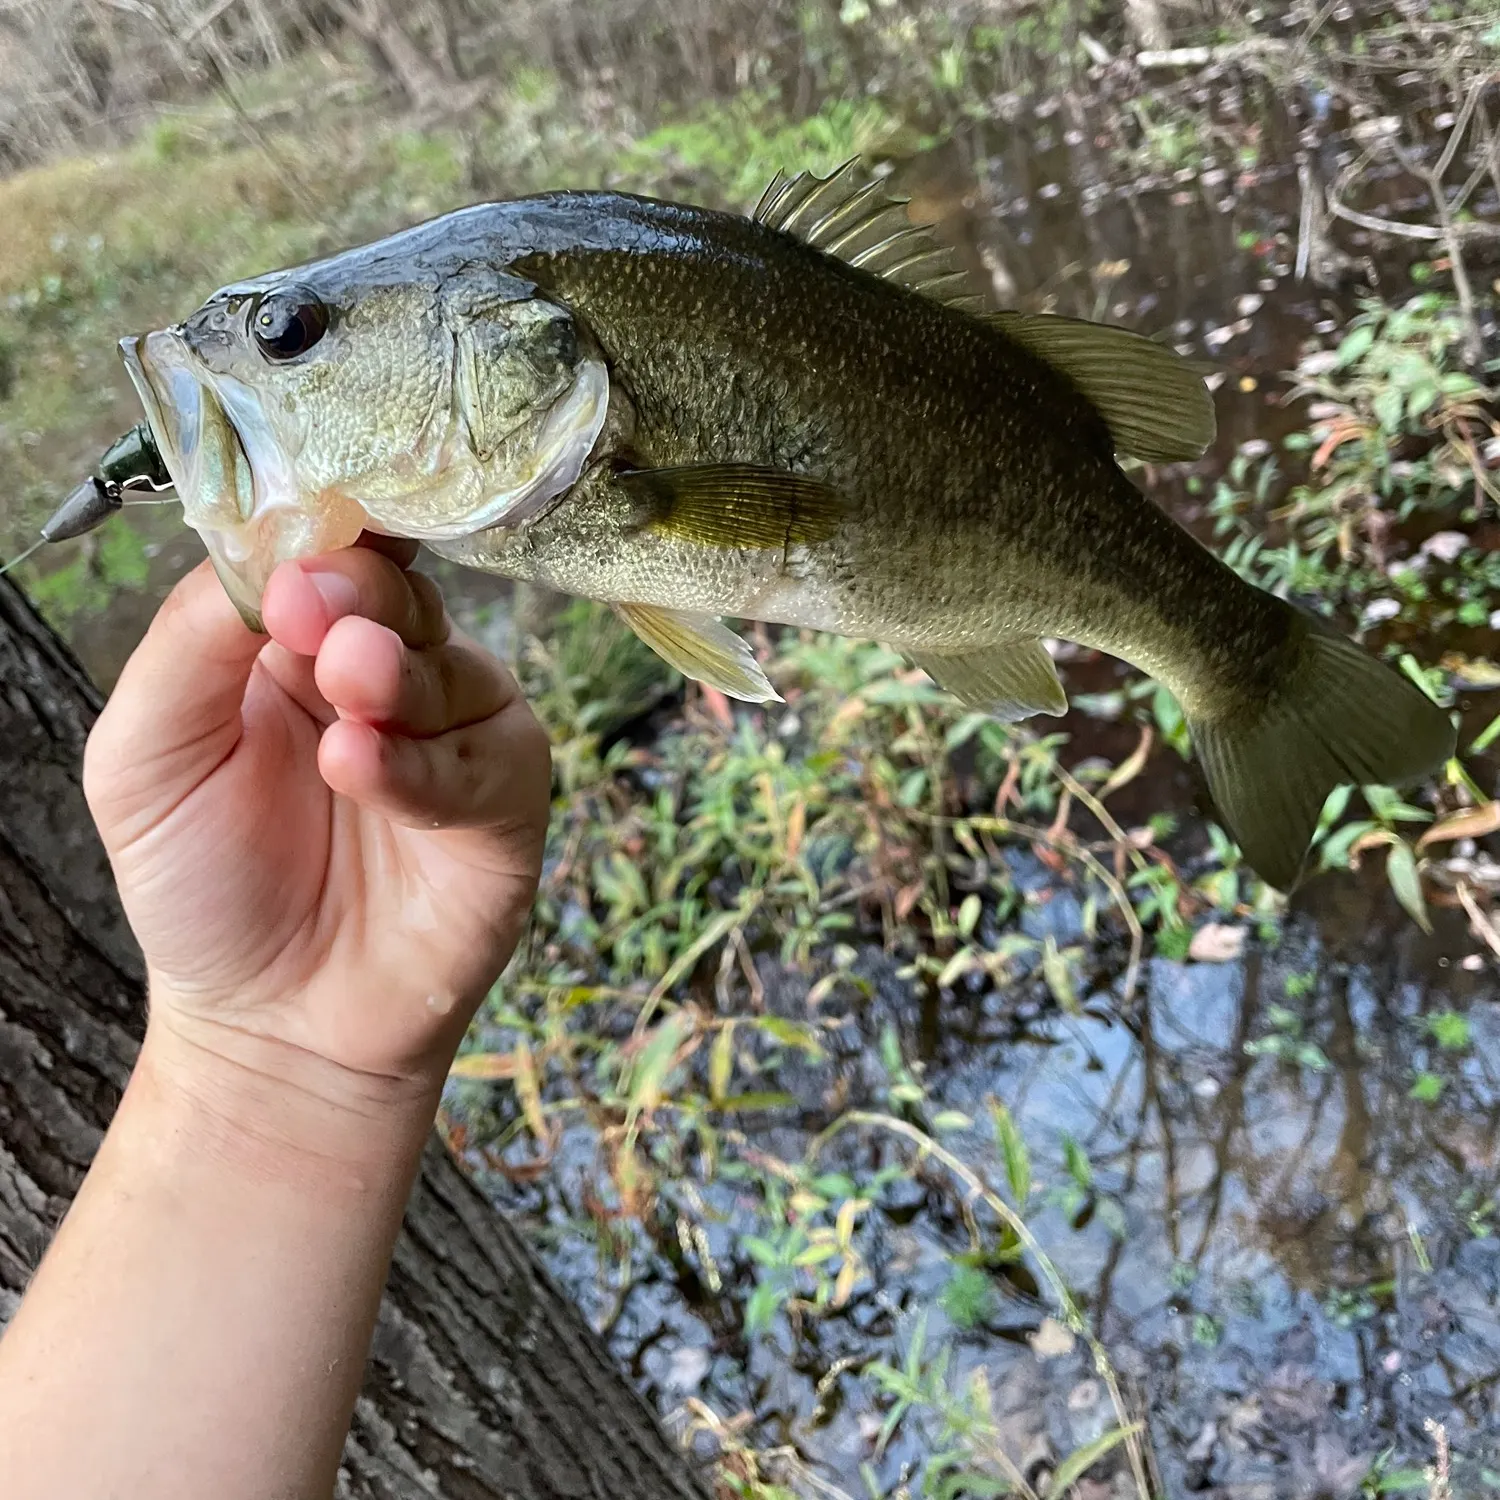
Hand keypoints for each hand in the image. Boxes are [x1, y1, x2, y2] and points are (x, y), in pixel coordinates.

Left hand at [83, 537, 550, 1115]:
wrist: (272, 1024)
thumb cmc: (206, 886)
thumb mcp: (148, 755)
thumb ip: (190, 645)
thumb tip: (262, 554)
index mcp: (300, 646)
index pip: (327, 557)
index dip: (316, 541)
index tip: (291, 550)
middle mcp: (389, 673)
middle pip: (403, 594)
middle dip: (365, 594)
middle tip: (320, 610)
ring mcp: (456, 734)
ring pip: (455, 670)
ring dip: (399, 676)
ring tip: (347, 693)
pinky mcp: (505, 802)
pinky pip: (483, 763)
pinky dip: (425, 764)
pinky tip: (362, 767)